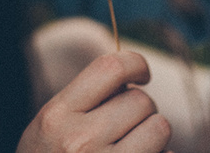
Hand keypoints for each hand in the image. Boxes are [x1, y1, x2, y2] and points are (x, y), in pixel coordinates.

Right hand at [17, 51, 170, 151]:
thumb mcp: (50, 128)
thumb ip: (83, 101)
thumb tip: (131, 75)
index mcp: (57, 117)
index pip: (110, 67)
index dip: (135, 63)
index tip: (141, 74)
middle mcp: (80, 142)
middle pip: (140, 100)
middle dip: (140, 110)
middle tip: (125, 127)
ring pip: (159, 127)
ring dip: (153, 135)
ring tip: (131, 148)